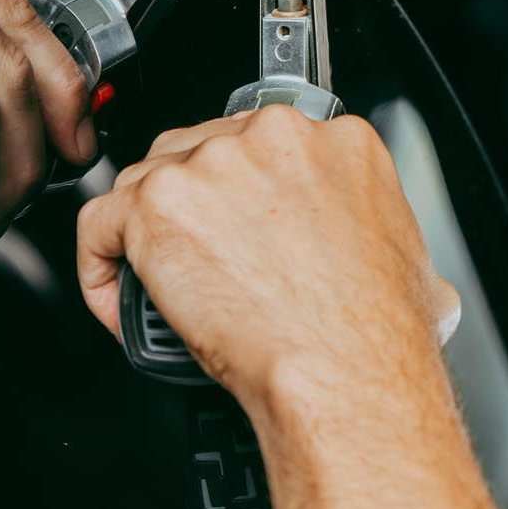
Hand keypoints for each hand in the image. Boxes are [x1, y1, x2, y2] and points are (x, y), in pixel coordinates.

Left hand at [77, 107, 458, 408]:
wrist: (344, 371)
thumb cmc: (374, 333)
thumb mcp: (410, 258)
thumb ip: (374, 230)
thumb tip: (373, 254)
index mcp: (335, 140)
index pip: (256, 142)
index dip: (235, 191)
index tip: (232, 225)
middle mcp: (270, 137)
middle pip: (195, 152)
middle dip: (187, 207)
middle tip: (194, 261)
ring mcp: (209, 164)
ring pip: (145, 183)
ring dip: (141, 235)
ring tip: (157, 289)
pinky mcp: (157, 204)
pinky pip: (97, 222)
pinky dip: (97, 265)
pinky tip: (119, 300)